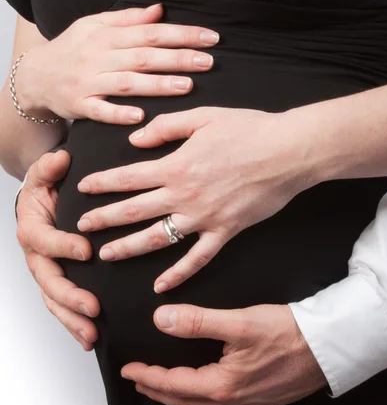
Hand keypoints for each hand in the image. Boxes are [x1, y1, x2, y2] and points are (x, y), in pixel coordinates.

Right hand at [15, 4, 217, 123]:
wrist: (34, 75)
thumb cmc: (71, 48)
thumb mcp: (94, 25)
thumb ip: (128, 19)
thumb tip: (160, 10)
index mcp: (107, 35)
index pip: (151, 32)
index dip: (183, 34)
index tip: (211, 38)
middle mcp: (99, 57)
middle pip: (144, 56)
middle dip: (178, 58)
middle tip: (209, 62)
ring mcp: (89, 82)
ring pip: (128, 83)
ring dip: (158, 85)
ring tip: (187, 86)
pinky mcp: (80, 105)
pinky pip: (101, 111)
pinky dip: (119, 113)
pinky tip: (140, 116)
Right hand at [16, 150, 99, 349]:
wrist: (45, 201)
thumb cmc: (47, 189)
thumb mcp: (45, 173)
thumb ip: (50, 167)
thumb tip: (61, 159)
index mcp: (31, 229)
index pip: (44, 240)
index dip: (63, 246)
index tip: (87, 251)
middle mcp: (35, 255)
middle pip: (48, 281)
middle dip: (70, 296)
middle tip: (93, 307)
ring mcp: (45, 272)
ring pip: (54, 301)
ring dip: (72, 319)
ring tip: (92, 334)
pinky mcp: (56, 283)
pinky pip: (62, 307)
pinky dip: (74, 324)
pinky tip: (90, 339)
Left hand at [76, 106, 311, 290]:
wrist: (288, 151)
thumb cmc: (248, 129)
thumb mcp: (202, 117)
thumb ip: (165, 128)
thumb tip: (135, 141)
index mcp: (176, 166)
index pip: (128, 177)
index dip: (102, 183)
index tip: (83, 189)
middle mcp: (184, 195)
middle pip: (135, 211)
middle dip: (104, 220)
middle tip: (81, 228)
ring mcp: (204, 218)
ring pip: (158, 238)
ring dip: (129, 247)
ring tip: (107, 255)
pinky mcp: (225, 232)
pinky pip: (198, 259)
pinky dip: (179, 275)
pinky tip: (161, 287)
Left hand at [120, 303, 326, 404]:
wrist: (329, 345)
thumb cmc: (288, 332)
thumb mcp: (239, 321)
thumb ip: (197, 321)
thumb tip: (161, 320)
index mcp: (223, 385)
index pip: (173, 384)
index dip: (147, 376)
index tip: (127, 369)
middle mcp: (234, 402)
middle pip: (184, 401)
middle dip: (157, 390)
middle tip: (138, 380)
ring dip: (178, 396)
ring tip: (163, 387)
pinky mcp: (263, 402)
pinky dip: (202, 400)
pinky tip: (203, 393)